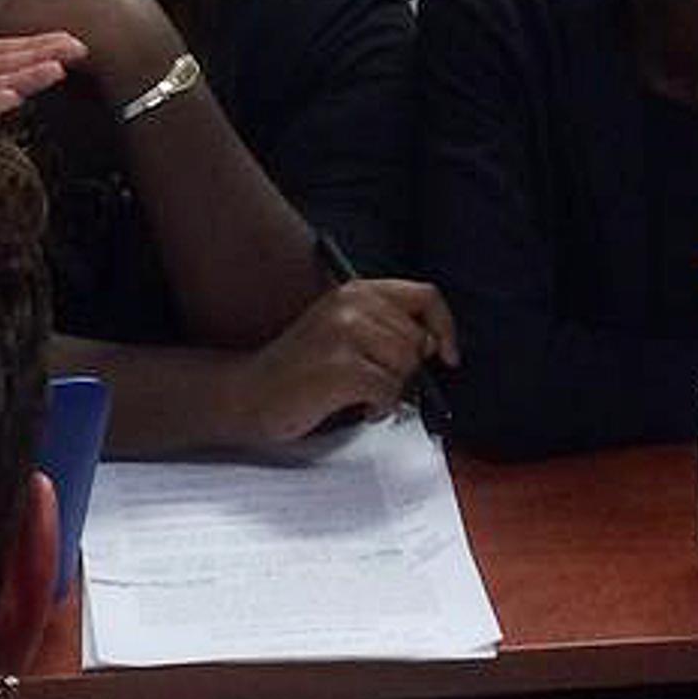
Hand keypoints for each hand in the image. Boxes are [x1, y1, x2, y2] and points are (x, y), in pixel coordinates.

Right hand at [231, 279, 459, 442]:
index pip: (425, 296)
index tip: (447, 355)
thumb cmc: (302, 369)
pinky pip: (389, 392)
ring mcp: (343, 335)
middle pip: (418, 342)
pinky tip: (355, 407)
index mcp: (355, 291)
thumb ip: (387, 327)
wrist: (250, 392)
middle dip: (405, 371)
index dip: (445, 327)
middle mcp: (350, 305)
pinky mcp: (341, 369)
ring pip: (406, 368)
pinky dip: (379, 408)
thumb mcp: (344, 332)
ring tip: (358, 394)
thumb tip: (436, 344)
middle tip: (373, 383)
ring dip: (390, 391)